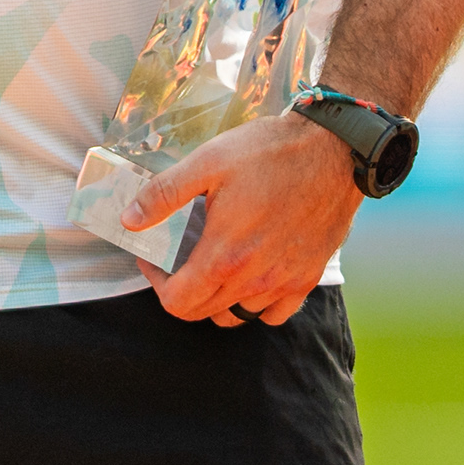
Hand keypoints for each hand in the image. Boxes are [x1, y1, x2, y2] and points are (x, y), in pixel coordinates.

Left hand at [130, 112, 360, 324]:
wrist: (335, 149)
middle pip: (203, 312)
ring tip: (213, 264)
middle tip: (178, 258)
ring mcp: (284, 282)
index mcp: (225, 255)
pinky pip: (274, 313)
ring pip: (236, 315)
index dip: (157, 284)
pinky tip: (251, 274)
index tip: (154, 258)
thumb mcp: (208, 162)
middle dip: (181, 290)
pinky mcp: (309, 277)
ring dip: (217, 298)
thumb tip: (129, 219)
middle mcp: (255, 279)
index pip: (177, 303)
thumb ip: (164, 195)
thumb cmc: (271, 152)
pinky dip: (256, 304)